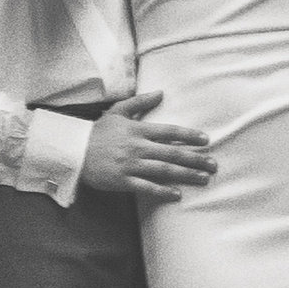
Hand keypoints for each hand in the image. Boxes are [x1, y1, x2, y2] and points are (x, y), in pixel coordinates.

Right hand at [79, 90, 216, 196]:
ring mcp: (131, 164)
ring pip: (164, 170)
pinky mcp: (123, 180)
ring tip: (203, 179)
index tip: (206, 140)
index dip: (189, 135)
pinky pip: (146, 187)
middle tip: (214, 164)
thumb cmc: (98, 131)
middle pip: (172, 152)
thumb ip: (140, 101)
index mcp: (138, 129)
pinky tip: (176, 195)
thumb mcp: (118, 111)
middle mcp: (137, 147)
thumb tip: (161, 92)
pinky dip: (162, 191)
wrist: (75, 151)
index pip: (169, 131)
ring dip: (185, 175)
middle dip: (195, 159)